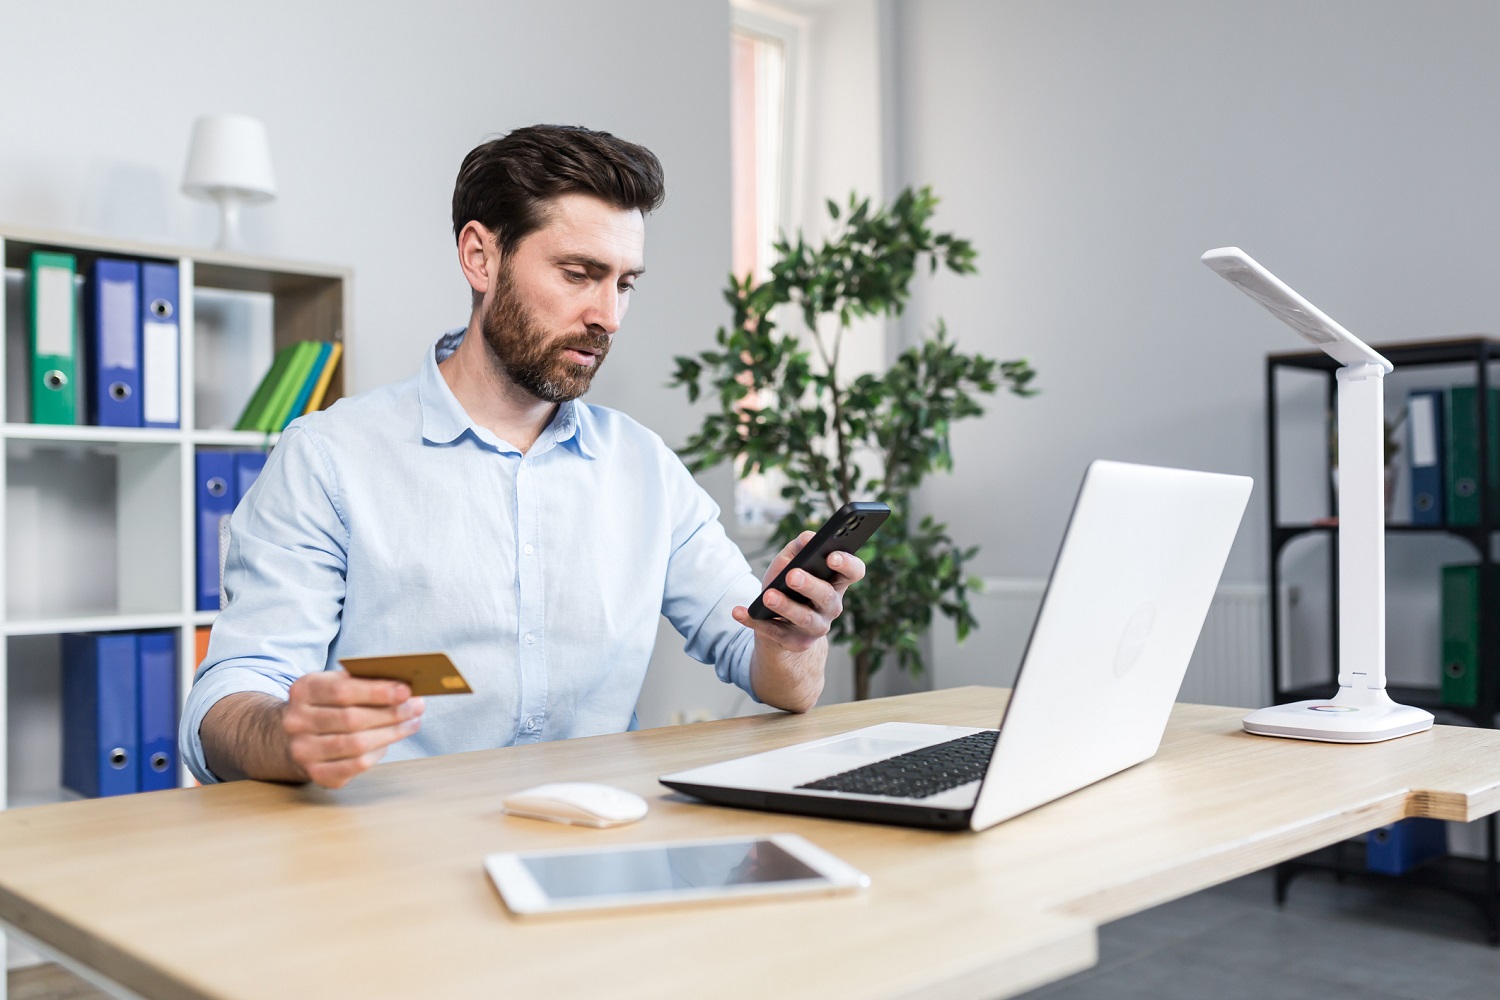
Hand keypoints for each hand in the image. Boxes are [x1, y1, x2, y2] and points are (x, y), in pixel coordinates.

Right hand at [282, 671, 425, 788]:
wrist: (294, 735)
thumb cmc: (328, 705)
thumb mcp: (337, 685)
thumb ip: (365, 683)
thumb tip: (405, 689)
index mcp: (304, 690)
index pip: (342, 690)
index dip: (376, 691)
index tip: (406, 691)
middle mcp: (296, 721)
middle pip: (351, 718)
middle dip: (391, 713)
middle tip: (417, 706)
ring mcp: (303, 750)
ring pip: (356, 744)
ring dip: (391, 733)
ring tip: (412, 722)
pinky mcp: (315, 773)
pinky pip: (355, 765)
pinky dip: (378, 752)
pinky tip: (390, 741)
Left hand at [731, 530, 867, 651]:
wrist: (779, 620)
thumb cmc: (788, 583)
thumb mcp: (791, 561)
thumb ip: (800, 546)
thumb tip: (808, 537)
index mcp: (836, 582)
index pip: (854, 572)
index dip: (847, 564)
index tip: (831, 556)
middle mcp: (832, 606)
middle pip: (826, 596)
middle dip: (809, 585)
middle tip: (792, 575)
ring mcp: (816, 626)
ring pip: (804, 618)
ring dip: (785, 606)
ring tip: (768, 595)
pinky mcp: (796, 642)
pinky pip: (776, 633)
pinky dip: (756, 622)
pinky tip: (740, 612)